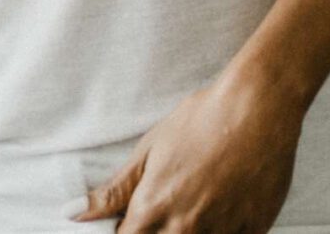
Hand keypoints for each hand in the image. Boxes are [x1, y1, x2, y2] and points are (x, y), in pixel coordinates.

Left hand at [78, 69, 302, 230]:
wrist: (259, 108)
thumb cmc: (202, 121)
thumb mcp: (150, 150)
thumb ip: (112, 192)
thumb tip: (71, 214)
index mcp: (152, 212)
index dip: (127, 231)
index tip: (136, 216)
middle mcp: (185, 231)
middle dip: (155, 232)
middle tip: (168, 206)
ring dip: (187, 232)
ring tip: (196, 203)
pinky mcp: (253, 232)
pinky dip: (221, 232)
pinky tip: (222, 208)